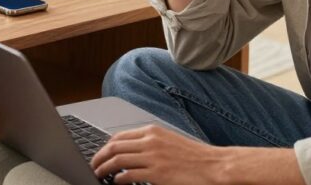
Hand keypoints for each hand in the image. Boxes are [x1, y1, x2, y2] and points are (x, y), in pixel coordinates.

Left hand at [91, 124, 231, 184]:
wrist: (215, 166)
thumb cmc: (196, 157)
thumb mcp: (169, 141)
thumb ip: (150, 143)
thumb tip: (131, 152)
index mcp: (152, 131)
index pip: (118, 136)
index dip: (105, 147)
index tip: (100, 155)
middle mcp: (150, 141)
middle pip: (113, 147)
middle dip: (99, 157)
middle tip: (94, 166)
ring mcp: (152, 157)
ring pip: (117, 161)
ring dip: (104, 169)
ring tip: (99, 175)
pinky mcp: (157, 174)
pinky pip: (128, 176)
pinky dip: (118, 180)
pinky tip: (116, 183)